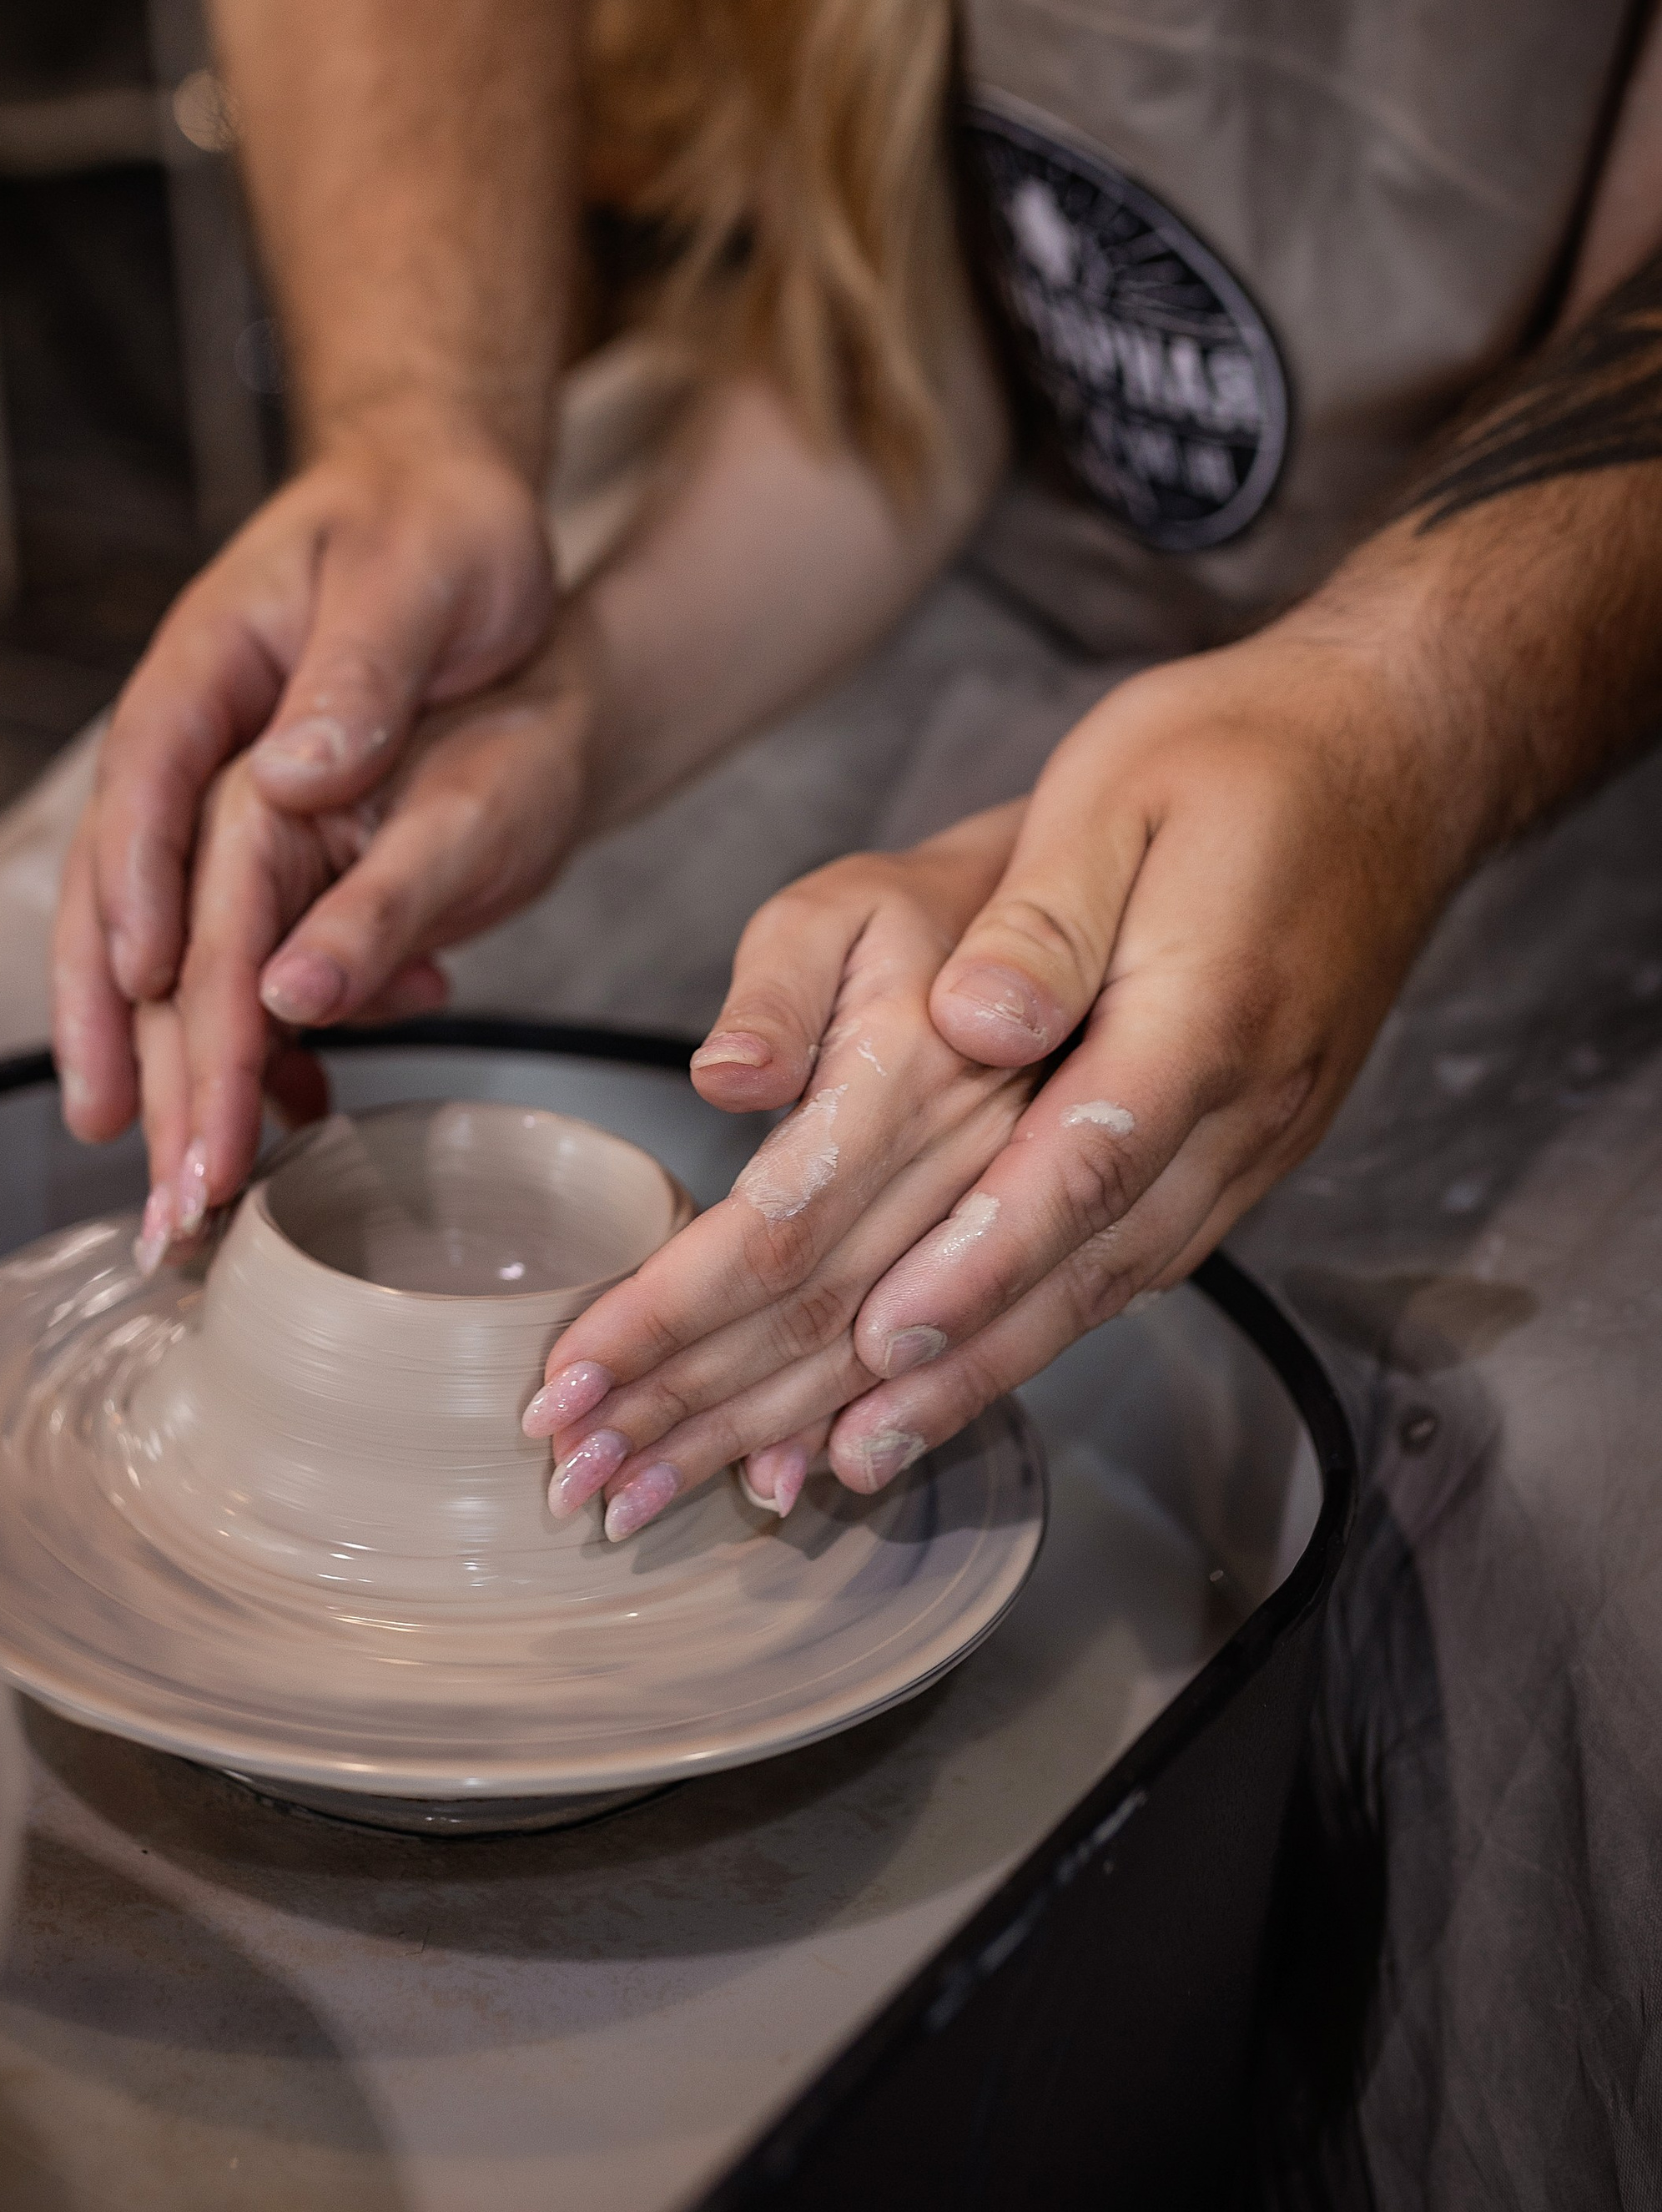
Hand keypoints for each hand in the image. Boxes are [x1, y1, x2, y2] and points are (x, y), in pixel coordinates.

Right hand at [52, 424, 551, 1144]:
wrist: (450, 502)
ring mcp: (222, 800)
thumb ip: (356, 672)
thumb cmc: (431, 525)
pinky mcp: (270, 839)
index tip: (142, 997)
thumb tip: (290, 774)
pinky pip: (240, 950)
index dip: (133, 899)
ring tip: (185, 1182)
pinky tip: (294, 1105)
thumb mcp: (416, 575)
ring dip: (175, 1067)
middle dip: (129, 1038)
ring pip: (170, 950)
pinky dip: (258, 1031)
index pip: (144, 794)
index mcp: (205, 672)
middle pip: (130, 902)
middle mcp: (192, 749)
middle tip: (147, 1158)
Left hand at [519, 812, 1032, 1531]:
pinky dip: (890, 1423)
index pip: (777, 1227)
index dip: (668, 1314)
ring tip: (652, 1500)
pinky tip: (810, 1471)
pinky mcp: (1093, 1245)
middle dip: (692, 1409)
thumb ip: (783, 976)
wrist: (1145, 892)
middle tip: (579, 1480)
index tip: (566, 1380)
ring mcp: (1055, 1215)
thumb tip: (727, 1077)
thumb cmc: (959, 896)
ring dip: (769, 1439)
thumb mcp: (852, 898)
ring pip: (901, 1361)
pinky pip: (994, 1357)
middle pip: (827, 1320)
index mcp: (927, 1073)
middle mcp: (998, 1162)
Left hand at [532, 623, 1474, 1532]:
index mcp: (1203, 1013)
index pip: (1082, 1166)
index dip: (980, 1260)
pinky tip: (963, 1376)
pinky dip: (1043, 1332)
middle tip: (822, 1449)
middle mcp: (1238, 1104)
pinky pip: (1136, 1264)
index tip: (882, 1335)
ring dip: (983, 1376)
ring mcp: (1251, 1139)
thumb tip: (971, 1020)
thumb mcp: (1123, 786)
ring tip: (855, 1455)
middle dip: (947, 1366)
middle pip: (1085, 1266)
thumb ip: (1046, 915)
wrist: (1389, 757)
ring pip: (1109, 1287)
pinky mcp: (1242, 1149)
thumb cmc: (1234, 755)